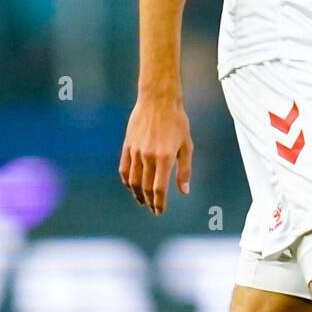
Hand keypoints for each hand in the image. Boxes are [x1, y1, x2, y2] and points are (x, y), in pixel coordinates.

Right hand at [119, 93, 193, 214]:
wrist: (158, 100)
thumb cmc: (177, 121)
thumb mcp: (187, 145)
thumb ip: (185, 170)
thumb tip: (184, 191)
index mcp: (165, 158)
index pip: (159, 189)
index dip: (159, 204)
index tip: (160, 211)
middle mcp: (149, 157)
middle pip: (146, 187)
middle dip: (150, 201)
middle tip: (153, 209)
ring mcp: (136, 151)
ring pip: (134, 181)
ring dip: (137, 194)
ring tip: (142, 200)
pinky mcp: (127, 145)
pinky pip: (124, 169)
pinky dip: (127, 181)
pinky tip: (131, 186)